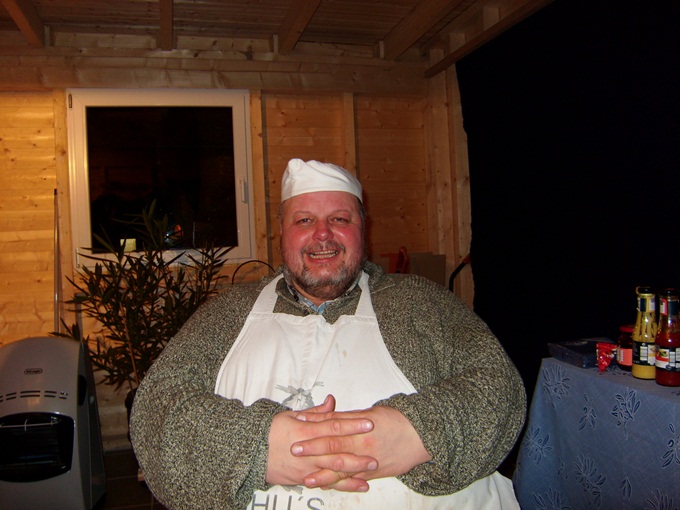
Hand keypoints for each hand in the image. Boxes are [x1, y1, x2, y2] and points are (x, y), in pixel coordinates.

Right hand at [266, 395, 377, 491]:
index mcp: (305, 430)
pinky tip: (358, 485)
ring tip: (371, 469)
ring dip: (354, 470)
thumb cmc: (271, 431)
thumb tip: (332, 401)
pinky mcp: (303, 479)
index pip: (333, 426)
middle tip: (376, 451)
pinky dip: (343, 485)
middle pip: (336, 451)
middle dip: (357, 451)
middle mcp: (307, 450)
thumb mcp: (291, 415)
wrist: (250, 452)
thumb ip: (316, 412)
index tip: (368, 423)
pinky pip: (326, 483)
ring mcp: (306, 467)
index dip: (351, 424)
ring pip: (333, 470)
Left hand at [292, 396, 431, 489]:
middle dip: (313, 450)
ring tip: (307, 479)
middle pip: (333, 447)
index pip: (332, 426)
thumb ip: (348, 417)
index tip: (298, 424)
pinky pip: (354, 480)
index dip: (314, 426)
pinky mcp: (374, 473)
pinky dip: (341, 484)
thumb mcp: (371, 413)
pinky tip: (329, 487)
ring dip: (324, 475)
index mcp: (360, 427)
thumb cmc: (396, 421)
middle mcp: (362, 444)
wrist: (421, 436)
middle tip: (294, 450)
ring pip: (343, 469)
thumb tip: (328, 415)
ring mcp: (368, 461)